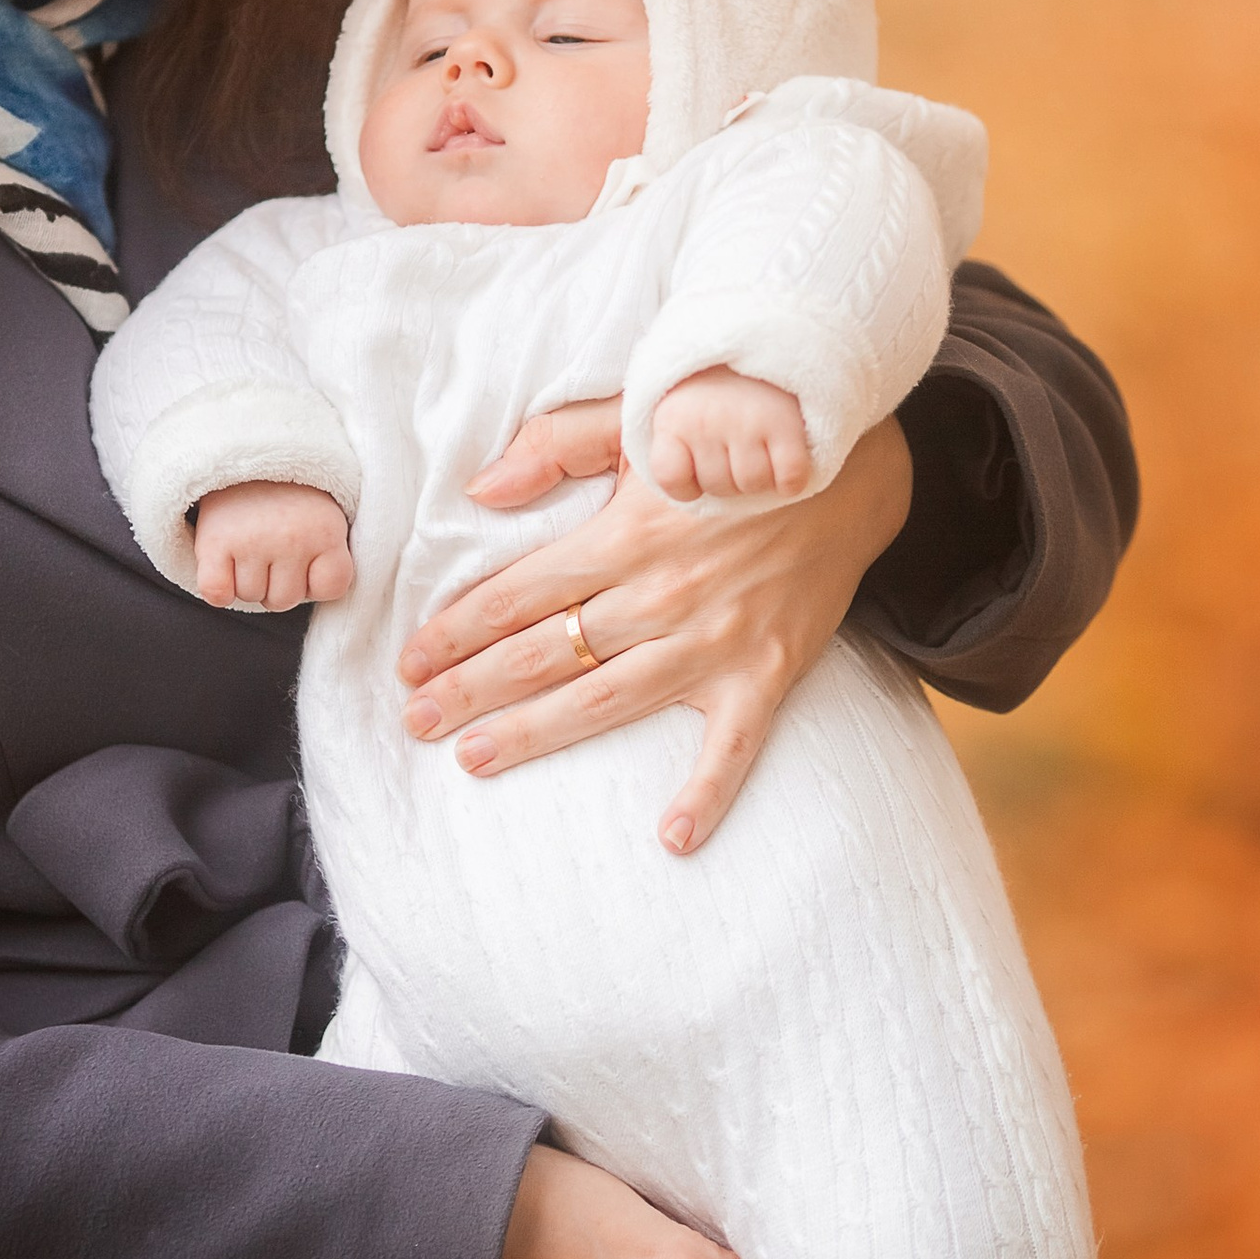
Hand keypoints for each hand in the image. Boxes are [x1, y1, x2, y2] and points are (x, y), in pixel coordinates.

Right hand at [193, 480, 353, 609]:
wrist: (245, 447)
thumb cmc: (289, 493)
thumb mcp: (324, 514)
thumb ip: (329, 555)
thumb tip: (321, 597)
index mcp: (326, 531)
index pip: (333, 589)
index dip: (316, 580)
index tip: (308, 556)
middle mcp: (292, 538)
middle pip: (285, 600)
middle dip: (277, 581)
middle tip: (271, 544)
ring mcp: (252, 540)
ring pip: (250, 596)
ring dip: (247, 579)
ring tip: (249, 543)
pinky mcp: (215, 541)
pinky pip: (217, 593)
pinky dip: (219, 588)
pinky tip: (223, 563)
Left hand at [399, 406, 913, 856]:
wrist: (849, 471)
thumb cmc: (731, 443)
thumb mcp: (644, 420)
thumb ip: (559, 444)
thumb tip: (481, 488)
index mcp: (627, 533)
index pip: (522, 592)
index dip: (458, 629)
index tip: (410, 661)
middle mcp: (664, 593)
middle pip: (547, 652)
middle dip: (472, 688)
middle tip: (415, 720)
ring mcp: (717, 641)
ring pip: (607, 700)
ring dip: (536, 734)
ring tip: (473, 758)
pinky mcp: (767, 673)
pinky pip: (734, 746)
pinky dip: (708, 792)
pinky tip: (673, 838)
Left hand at [649, 367, 811, 502]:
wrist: (763, 332)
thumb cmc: (714, 382)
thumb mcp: (674, 404)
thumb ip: (668, 444)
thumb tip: (634, 503)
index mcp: (672, 419)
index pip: (673, 481)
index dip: (689, 482)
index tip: (698, 462)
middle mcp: (706, 422)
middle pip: (718, 486)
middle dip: (728, 474)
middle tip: (736, 443)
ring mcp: (746, 423)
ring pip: (753, 484)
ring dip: (761, 474)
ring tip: (760, 444)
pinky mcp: (785, 426)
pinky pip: (790, 478)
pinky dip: (792, 476)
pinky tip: (786, 455)